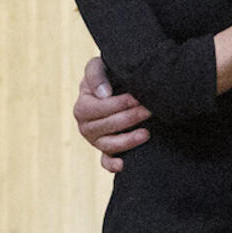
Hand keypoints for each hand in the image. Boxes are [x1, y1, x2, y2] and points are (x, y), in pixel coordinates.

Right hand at [73, 56, 150, 172]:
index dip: (119, 104)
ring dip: (128, 140)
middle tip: (149, 110)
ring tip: (147, 133)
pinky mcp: (105, 151)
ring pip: (109, 145)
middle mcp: (86, 126)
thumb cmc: (107, 74)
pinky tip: (124, 164)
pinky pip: (106, 162)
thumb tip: (104, 94)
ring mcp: (95, 140)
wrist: (117, 84)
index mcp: (82, 106)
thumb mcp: (97, 67)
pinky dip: (112, 165)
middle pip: (106, 127)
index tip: (137, 97)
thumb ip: (96, 75)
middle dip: (129, 118)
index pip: (98, 109)